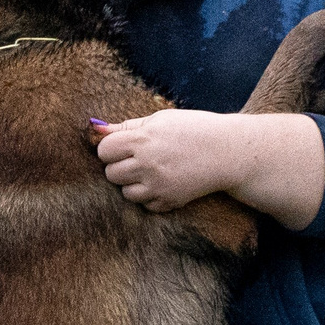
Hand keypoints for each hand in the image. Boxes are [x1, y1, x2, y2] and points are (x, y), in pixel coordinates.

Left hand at [91, 109, 324, 226]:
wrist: (228, 152)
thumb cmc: (193, 129)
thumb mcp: (161, 120)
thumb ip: (127, 127)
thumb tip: (96, 129)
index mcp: (142, 139)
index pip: (104, 150)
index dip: (110, 148)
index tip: (123, 146)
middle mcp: (147, 164)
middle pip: (111, 174)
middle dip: (120, 167)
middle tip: (139, 159)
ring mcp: (158, 186)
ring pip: (125, 193)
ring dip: (133, 184)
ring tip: (152, 172)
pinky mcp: (169, 201)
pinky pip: (145, 205)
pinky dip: (151, 197)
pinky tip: (164, 183)